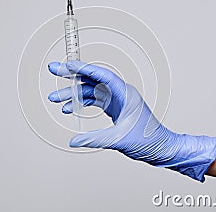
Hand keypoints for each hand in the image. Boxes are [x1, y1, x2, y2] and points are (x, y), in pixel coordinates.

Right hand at [48, 61, 215, 181]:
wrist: (161, 149)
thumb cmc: (148, 140)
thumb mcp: (120, 140)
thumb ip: (95, 139)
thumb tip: (73, 141)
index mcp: (126, 94)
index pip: (102, 75)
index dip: (84, 68)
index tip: (68, 65)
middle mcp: (120, 93)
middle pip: (93, 79)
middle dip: (72, 76)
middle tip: (55, 71)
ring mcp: (117, 100)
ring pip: (91, 91)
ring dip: (73, 94)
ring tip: (55, 99)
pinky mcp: (115, 108)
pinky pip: (94, 101)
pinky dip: (81, 104)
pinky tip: (69, 109)